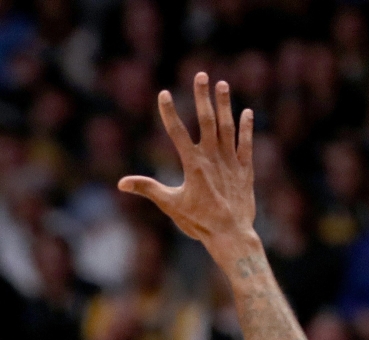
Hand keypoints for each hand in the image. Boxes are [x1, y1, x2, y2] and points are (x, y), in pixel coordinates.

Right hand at [118, 73, 255, 259]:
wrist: (231, 234)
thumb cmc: (198, 221)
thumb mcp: (170, 204)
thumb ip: (148, 188)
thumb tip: (122, 183)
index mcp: (193, 165)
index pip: (177, 132)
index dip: (169, 112)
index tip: (164, 93)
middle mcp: (213, 158)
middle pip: (207, 121)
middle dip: (202, 97)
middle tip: (201, 75)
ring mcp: (231, 162)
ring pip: (227, 127)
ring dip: (224, 105)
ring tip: (222, 84)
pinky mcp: (245, 170)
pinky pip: (246, 144)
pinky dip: (246, 128)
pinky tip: (246, 112)